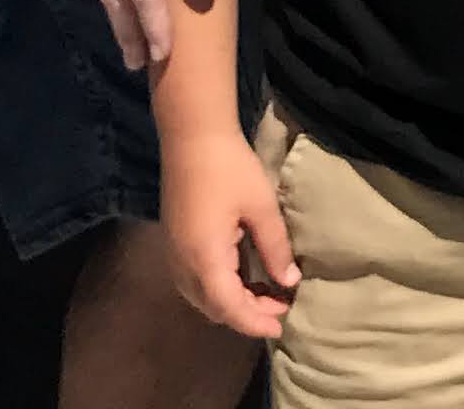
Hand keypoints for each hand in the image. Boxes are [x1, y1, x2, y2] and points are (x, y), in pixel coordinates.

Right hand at [159, 126, 296, 338]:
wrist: (192, 136)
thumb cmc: (230, 167)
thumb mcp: (261, 207)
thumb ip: (275, 248)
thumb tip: (289, 281)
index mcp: (204, 258)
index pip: (229, 307)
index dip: (255, 322)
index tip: (280, 327)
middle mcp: (183, 264)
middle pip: (213, 307)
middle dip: (246, 314)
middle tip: (280, 306)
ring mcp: (174, 253)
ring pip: (202, 297)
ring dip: (232, 302)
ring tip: (266, 294)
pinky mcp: (174, 242)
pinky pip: (195, 281)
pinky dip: (219, 288)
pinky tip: (242, 276)